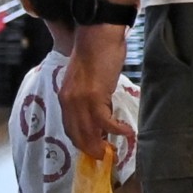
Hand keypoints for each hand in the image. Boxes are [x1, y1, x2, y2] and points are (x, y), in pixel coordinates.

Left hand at [58, 24, 129, 160]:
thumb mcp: (86, 78)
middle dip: (89, 147)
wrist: (97, 37)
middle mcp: (68, 101)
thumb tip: (100, 106)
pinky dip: (116, 130)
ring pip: (88, 131)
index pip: (69, 126)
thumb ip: (88, 93)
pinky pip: (104, 121)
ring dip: (100, 144)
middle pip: (77, 133)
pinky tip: (127, 132)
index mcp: (65, 96)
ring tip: (112, 151)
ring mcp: (80, 100)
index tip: (92, 147)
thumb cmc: (96, 53)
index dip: (80, 140)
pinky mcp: (95, 97)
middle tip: (103, 156)